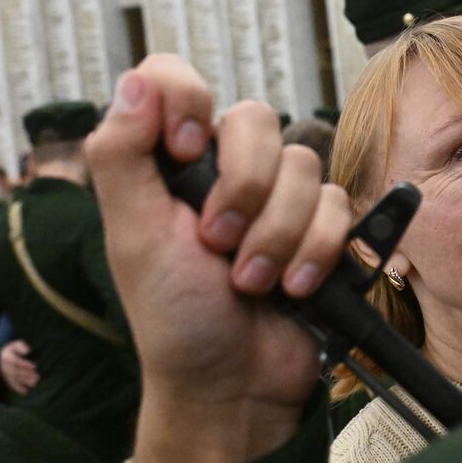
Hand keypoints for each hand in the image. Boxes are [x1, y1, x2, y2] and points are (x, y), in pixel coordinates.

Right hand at [0, 340, 39, 395]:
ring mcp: (5, 373)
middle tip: (37, 377)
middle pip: (16, 371)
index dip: (25, 364)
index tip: (34, 366)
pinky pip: (11, 384)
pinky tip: (25, 392)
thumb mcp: (16, 344)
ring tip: (34, 384)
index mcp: (7, 357)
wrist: (0, 355)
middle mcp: (5, 366)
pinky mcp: (6, 378)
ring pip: (15, 379)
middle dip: (27, 374)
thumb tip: (28, 351)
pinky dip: (17, 388)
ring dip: (24, 382)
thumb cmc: (12, 348)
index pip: (16, 361)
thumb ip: (22, 346)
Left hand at [86, 55, 352, 462]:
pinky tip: (293, 287)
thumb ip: (122, 156)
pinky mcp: (319, 224)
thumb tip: (133, 81)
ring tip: (252, 282)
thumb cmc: (174, 318)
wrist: (234, 383)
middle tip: (217, 243)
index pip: (173, 79)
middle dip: (244, 189)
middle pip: (256, 119)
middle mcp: (221, 167)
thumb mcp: (134, 236)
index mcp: (166, 162)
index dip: (187, 101)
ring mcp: (275, 195)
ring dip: (277, 234)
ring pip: (303, 165)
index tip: (186, 153)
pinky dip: (316, 251)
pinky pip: (338, 203)